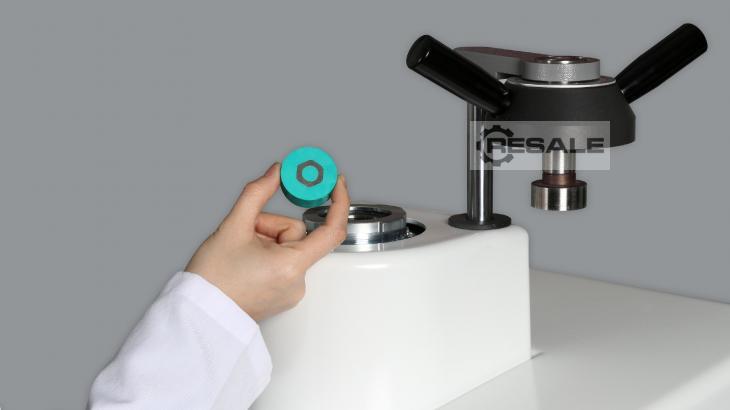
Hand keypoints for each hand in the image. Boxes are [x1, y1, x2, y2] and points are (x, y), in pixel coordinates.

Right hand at [186, 163, 349, 321]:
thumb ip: (257, 193)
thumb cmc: (211, 278)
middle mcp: (297, 283)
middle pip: (296, 234)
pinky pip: (283, 263)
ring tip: (240, 253)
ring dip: (266, 241)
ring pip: (288, 247)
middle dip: (270, 226)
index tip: (335, 183)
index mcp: (291, 266)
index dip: (338, 201)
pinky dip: (266, 255)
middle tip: (245, 233)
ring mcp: (291, 292)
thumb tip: (276, 172)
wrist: (197, 314)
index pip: (331, 230)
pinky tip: (245, 263)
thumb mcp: (233, 227)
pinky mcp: (283, 296)